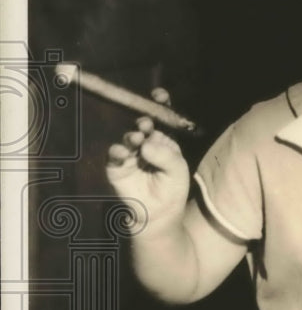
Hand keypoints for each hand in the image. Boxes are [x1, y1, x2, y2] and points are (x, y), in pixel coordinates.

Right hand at [106, 112, 189, 236]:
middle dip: (144, 121)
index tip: (160, 94)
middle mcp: (146, 142)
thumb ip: (166, 156)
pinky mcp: (117, 166)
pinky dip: (118, 151)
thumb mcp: (178, 170)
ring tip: (137, 139)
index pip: (161, 117)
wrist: (158, 214)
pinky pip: (115, 155)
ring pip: (129, 137)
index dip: (160, 104)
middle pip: (143, 123)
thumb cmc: (172, 189)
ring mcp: (131, 152)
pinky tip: (124, 152)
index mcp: (164, 139)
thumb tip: (146, 143)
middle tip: (146, 124)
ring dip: (132, 136)